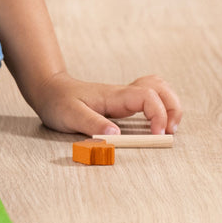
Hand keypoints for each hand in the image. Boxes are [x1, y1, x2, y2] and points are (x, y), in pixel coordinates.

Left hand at [30, 72, 182, 136]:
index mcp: (113, 96)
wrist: (48, 89)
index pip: (146, 96)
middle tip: (170, 131)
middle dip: (173, 108)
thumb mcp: (70, 115)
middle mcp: (122, 93)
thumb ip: (91, 123)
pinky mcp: (122, 102)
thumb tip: (115, 134)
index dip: (158, 114)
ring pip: (157, 89)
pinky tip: (157, 123)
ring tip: (168, 128)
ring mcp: (123, 96)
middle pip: (160, 88)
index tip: (156, 134)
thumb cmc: (58, 102)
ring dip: (170, 106)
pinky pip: (149, 96)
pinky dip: (160, 107)